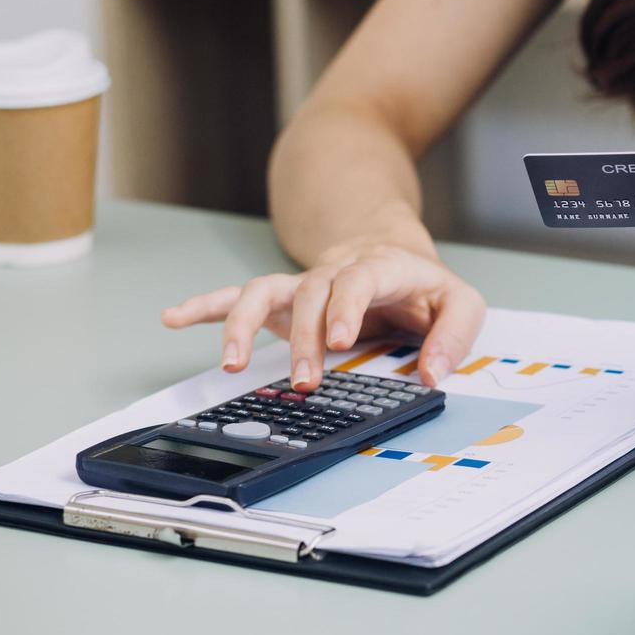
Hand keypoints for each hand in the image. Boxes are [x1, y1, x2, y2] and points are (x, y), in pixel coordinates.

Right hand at [161, 239, 485, 389]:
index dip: (347, 305)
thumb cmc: (425, 288)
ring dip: (243, 324)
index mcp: (382, 268)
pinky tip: (173, 317)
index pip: (360, 278)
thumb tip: (432, 372)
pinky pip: (238, 296)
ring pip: (264, 291)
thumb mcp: (461, 303)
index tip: (340, 340)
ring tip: (229, 362)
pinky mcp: (282, 300)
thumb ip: (454, 335)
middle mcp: (335, 272)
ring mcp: (303, 285)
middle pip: (311, 293)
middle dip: (305, 337)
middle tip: (308, 380)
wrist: (390, 254)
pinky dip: (205, 306)